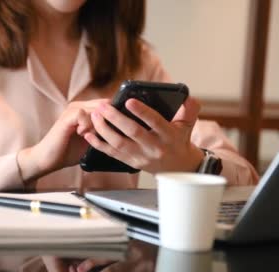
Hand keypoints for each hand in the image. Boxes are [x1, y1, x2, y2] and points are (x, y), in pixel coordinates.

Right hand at [17, 99, 107, 181]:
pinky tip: (81, 134)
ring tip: (89, 135)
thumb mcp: (91, 140)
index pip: (107, 104)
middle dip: (108, 120)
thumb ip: (102, 132)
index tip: (115, 129)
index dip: (114, 115)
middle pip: (104, 104)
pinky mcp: (66, 117)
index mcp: (85, 111)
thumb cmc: (68, 151)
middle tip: (101, 134)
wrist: (48, 159)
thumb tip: (119, 129)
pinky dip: (86, 125)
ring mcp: (72, 110)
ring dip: (97, 123)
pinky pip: (83, 113)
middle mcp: (79, 107)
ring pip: (96, 108)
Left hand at [84, 97, 204, 173]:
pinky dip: (99, 144)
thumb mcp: (188, 125)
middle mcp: (154, 147)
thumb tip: (187, 97)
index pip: (154, 122)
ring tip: (95, 116)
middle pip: (132, 132)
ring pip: (119, 143)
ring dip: (104, 130)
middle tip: (103, 107)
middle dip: (115, 119)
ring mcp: (141, 157)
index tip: (129, 101)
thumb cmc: (179, 141)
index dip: (141, 112)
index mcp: (168, 136)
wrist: (178, 168)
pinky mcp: (131, 163)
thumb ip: (190, 109)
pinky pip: (112, 154)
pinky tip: (89, 135)